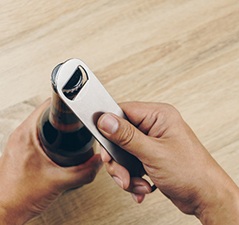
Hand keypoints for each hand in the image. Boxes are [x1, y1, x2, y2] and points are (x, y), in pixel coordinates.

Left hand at [0, 99, 101, 224]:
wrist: (5, 211)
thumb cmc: (20, 197)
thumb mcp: (60, 182)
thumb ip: (84, 171)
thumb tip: (99, 161)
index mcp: (27, 135)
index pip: (48, 105)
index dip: (66, 103)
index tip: (77, 105)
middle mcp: (21, 135)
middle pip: (47, 112)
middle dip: (65, 115)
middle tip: (78, 120)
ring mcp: (19, 143)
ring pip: (42, 123)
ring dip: (57, 125)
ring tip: (71, 131)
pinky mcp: (20, 150)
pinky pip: (37, 134)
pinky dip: (50, 135)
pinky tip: (58, 144)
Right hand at [97, 102, 238, 223]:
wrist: (206, 197)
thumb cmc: (191, 172)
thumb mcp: (154, 152)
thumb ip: (127, 136)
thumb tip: (106, 120)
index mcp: (159, 115)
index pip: (123, 111)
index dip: (109, 126)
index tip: (105, 143)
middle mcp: (155, 126)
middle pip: (120, 135)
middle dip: (118, 159)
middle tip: (121, 173)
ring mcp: (152, 142)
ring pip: (123, 152)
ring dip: (126, 172)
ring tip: (136, 184)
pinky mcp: (151, 156)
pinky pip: (131, 163)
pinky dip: (133, 178)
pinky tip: (142, 186)